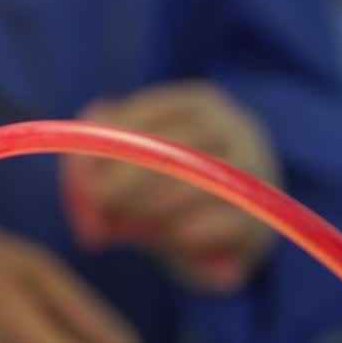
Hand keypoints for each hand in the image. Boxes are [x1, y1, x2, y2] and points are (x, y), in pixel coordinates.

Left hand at [61, 82, 281, 291]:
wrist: (237, 213)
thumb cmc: (172, 174)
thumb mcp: (136, 156)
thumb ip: (100, 163)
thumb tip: (79, 195)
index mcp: (199, 102)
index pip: (148, 114)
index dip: (110, 145)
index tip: (81, 176)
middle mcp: (234, 129)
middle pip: (173, 150)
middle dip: (125, 182)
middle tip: (94, 207)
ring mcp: (254, 173)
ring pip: (195, 188)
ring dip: (149, 211)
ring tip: (121, 226)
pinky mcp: (262, 219)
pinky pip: (219, 225)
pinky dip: (182, 234)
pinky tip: (160, 240)